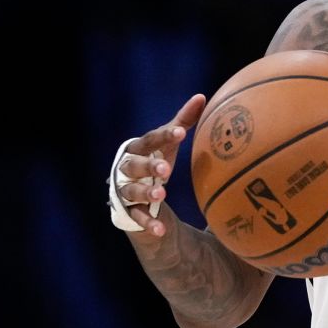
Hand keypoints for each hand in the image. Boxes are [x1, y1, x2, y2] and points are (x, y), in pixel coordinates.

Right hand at [116, 94, 206, 236]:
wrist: (134, 191)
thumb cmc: (155, 159)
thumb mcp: (168, 143)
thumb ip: (182, 121)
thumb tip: (201, 96)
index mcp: (137, 148)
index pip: (150, 139)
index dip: (164, 136)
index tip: (181, 132)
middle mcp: (126, 168)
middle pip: (134, 165)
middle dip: (149, 166)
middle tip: (167, 169)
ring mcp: (125, 190)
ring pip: (132, 191)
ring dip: (146, 193)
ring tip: (162, 194)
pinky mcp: (128, 211)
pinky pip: (136, 218)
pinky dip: (147, 223)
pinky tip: (161, 230)